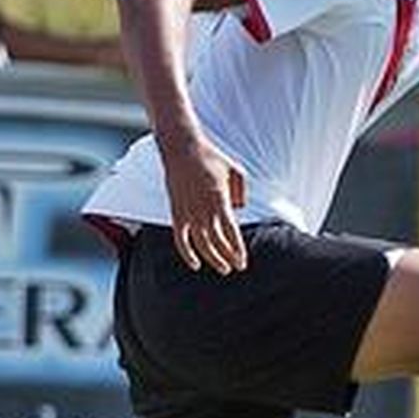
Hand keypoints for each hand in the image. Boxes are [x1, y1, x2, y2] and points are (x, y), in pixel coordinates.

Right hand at [160, 133, 247, 274]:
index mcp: (220, 200)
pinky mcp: (176, 212)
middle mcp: (203, 209)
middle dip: (228, 257)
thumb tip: (238, 210)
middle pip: (217, 242)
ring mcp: (188, 212)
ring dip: (213, 259)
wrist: (182, 149)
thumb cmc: (212, 158)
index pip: (231, 232)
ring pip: (201, 244)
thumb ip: (241, 193)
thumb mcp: (236, 171)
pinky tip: (195, 264)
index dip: (237, 249)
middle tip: (237, 267)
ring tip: (224, 268)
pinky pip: (180, 239)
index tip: (243, 262)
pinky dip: (187, 254)